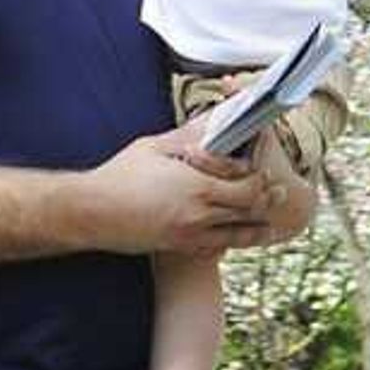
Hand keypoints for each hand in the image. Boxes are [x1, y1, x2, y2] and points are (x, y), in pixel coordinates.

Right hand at [79, 127, 273, 255]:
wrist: (90, 213)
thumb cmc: (117, 177)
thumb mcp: (154, 147)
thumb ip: (190, 136)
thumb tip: (214, 122)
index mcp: (198, 187)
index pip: (250, 184)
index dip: (262, 174)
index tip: (264, 165)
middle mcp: (200, 215)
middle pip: (252, 210)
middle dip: (268, 199)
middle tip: (278, 190)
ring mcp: (191, 235)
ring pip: (241, 235)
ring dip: (259, 225)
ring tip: (270, 219)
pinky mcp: (180, 247)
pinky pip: (218, 247)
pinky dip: (233, 240)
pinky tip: (237, 233)